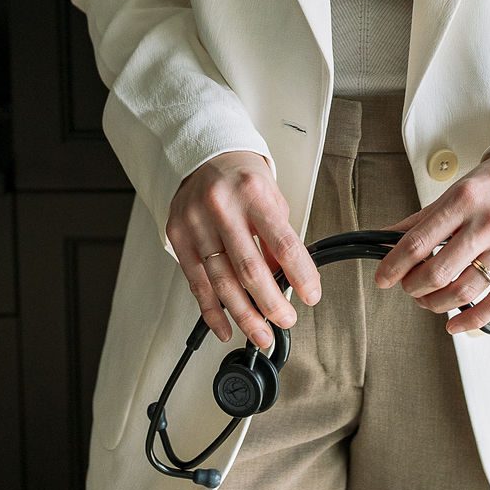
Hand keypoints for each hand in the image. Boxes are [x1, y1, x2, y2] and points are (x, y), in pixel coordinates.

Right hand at [166, 152, 322, 350]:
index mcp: (253, 193)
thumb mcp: (271, 197)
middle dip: (271, 303)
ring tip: (261, 333)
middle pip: (249, 269)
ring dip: (244, 316)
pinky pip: (197, 284)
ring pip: (222, 283)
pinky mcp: (178, 237)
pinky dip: (212, 312)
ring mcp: (196, 223)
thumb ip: (279, 237)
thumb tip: (289, 280)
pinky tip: (226, 327)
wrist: (205, 156)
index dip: (300, 275)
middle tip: (286, 320)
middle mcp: (222, 207)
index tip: (311, 295)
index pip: (282, 243)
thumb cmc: (242, 178)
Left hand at [373, 152, 489, 332]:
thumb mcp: (460, 188)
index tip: (383, 277)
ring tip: (427, 300)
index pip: (418, 241)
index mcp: (464, 199)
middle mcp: (487, 224)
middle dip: (414, 286)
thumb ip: (425, 217)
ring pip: (463, 292)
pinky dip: (470, 320)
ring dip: (436, 304)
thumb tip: (388, 236)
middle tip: (407, 287)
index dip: (394, 265)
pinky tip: (454, 323)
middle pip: (438, 271)